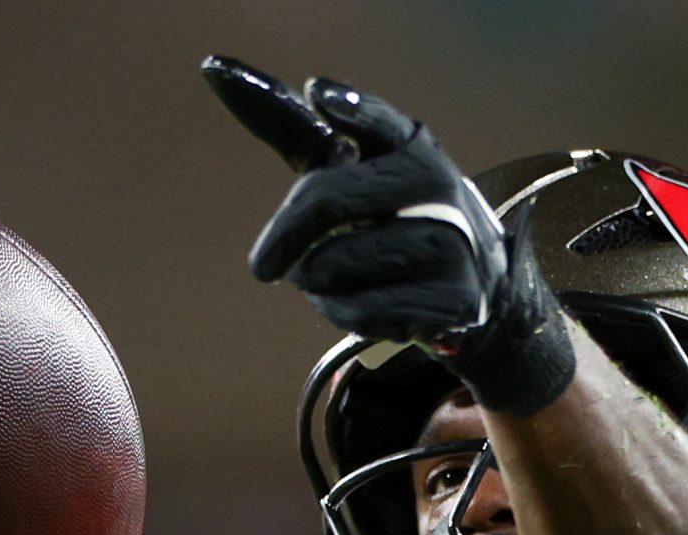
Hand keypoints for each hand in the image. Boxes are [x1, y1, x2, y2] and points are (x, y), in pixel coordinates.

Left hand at [203, 56, 575, 414]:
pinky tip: (358, 302)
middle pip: (327, 201)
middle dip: (282, 238)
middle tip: (262, 266)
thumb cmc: (384, 210)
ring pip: (332, 266)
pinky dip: (339, 312)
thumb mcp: (344, 163)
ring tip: (332, 277)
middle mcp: (435, 185)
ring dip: (313, 281)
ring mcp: (449, 243)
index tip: (319, 96)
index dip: (350, 108)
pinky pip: (357, 312)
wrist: (472, 276)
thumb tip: (214, 69)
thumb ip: (287, 123)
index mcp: (408, 143)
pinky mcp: (453, 299)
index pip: (376, 120)